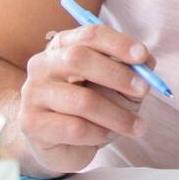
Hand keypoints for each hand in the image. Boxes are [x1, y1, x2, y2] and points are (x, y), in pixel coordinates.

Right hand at [19, 23, 154, 173]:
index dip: (118, 43)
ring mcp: (33, 93)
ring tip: (137, 126)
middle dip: (117, 74)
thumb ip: (133, 70)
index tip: (142, 56)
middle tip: (144, 90)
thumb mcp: (119, 85)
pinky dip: (100, 133)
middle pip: (78, 59)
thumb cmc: (96, 107)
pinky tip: (106, 136)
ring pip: (82, 100)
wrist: (64, 144)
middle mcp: (43, 65)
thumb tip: (146, 62)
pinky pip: (75, 128)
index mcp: (64, 46)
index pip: (89, 35)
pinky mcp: (32, 123)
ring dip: (118, 115)